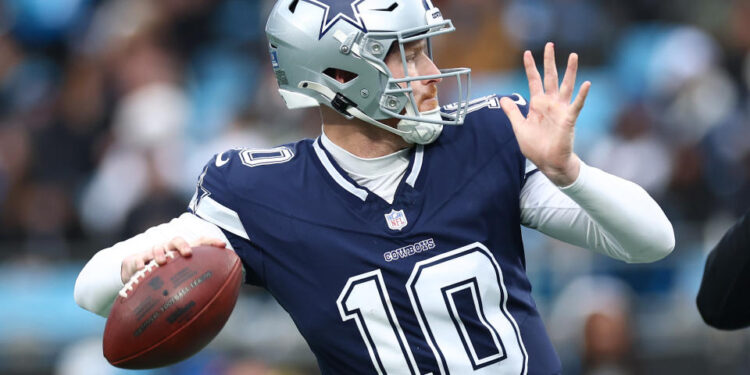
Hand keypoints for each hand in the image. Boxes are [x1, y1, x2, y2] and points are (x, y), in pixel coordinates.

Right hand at [120, 236, 225, 283]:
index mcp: (179, 253)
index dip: (210, 242)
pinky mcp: (134, 260)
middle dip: (182, 245)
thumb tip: (214, 306)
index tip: (223, 245)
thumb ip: (193, 289)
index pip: (198, 243)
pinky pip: (137, 260)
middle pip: (176, 240)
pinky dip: (140, 264)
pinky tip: (141, 270)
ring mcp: (150, 254)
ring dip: (160, 253)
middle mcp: (166, 251)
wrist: (133, 280)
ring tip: (162, 261)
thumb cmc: (160, 282)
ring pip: (157, 248)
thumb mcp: (177, 283)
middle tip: (187, 254)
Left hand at [500, 42, 590, 186]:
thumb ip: (512, 112)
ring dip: (570, 71)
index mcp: (537, 104)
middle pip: (550, 77)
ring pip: (566, 86)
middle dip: (549, 61)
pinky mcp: (568, 119)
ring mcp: (560, 110)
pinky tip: (587, 84)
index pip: (534, 81)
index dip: (530, 67)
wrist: (548, 163)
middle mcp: (550, 103)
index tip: (526, 53)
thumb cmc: (535, 147)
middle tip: (549, 45)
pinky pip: (576, 105)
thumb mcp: (519, 127)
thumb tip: (504, 98)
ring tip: (573, 56)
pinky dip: (582, 95)